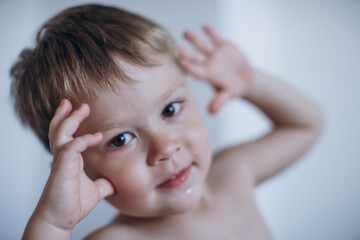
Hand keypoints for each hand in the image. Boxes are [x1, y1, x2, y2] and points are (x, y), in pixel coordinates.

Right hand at [31, 99, 114, 232]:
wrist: (60, 219)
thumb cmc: (73, 205)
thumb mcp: (95, 190)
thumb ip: (103, 184)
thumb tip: (114, 183)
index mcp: (69, 159)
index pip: (66, 135)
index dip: (70, 121)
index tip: (81, 111)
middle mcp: (63, 157)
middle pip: (60, 129)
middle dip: (67, 114)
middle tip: (79, 103)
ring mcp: (61, 162)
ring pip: (61, 133)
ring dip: (71, 120)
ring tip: (81, 108)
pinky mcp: (62, 168)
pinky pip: (71, 147)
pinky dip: (83, 140)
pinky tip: (96, 137)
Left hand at [178, 25, 253, 113]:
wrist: (244, 79)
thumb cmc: (233, 89)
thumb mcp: (228, 95)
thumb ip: (219, 102)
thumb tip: (211, 112)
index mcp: (206, 75)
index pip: (196, 71)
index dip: (190, 67)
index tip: (182, 63)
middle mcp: (207, 63)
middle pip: (194, 57)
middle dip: (186, 53)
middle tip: (176, 48)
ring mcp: (214, 54)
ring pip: (201, 45)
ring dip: (194, 39)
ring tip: (185, 33)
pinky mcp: (223, 45)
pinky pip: (215, 37)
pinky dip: (211, 32)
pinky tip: (204, 26)